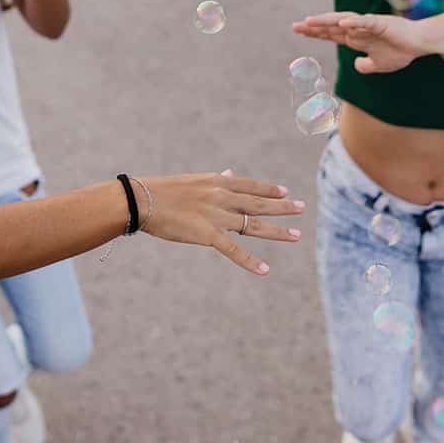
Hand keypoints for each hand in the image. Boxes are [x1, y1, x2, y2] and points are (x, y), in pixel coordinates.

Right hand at [138, 171, 305, 275]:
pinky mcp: (207, 235)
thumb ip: (215, 179)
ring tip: (296, 235)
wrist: (141, 200)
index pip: (251, 186)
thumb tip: (228, 172)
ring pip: (254, 225)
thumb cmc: (162, 190)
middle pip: (259, 203)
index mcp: (218, 182)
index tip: (285, 191)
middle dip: (283, 206)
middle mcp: (222, 197)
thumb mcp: (193, 180)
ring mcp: (217, 216)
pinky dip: (250, 261)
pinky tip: (265, 270)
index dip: (270, 189)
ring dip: (277, 231)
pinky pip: (234, 250)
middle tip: (302, 208)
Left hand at [293, 12, 424, 72]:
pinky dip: (352, 23)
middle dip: (314, 26)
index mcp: (357, 38)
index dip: (316, 32)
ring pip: (343, 21)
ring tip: (311, 22)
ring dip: (327, 21)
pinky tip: (340, 24)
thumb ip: (367, 65)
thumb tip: (356, 65)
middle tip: (295, 26)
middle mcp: (359, 29)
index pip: (331, 34)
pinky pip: (364, 22)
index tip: (300, 30)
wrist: (419, 44)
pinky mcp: (381, 24)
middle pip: (332, 26)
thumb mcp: (379, 65)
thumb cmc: (401, 51)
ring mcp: (369, 25)